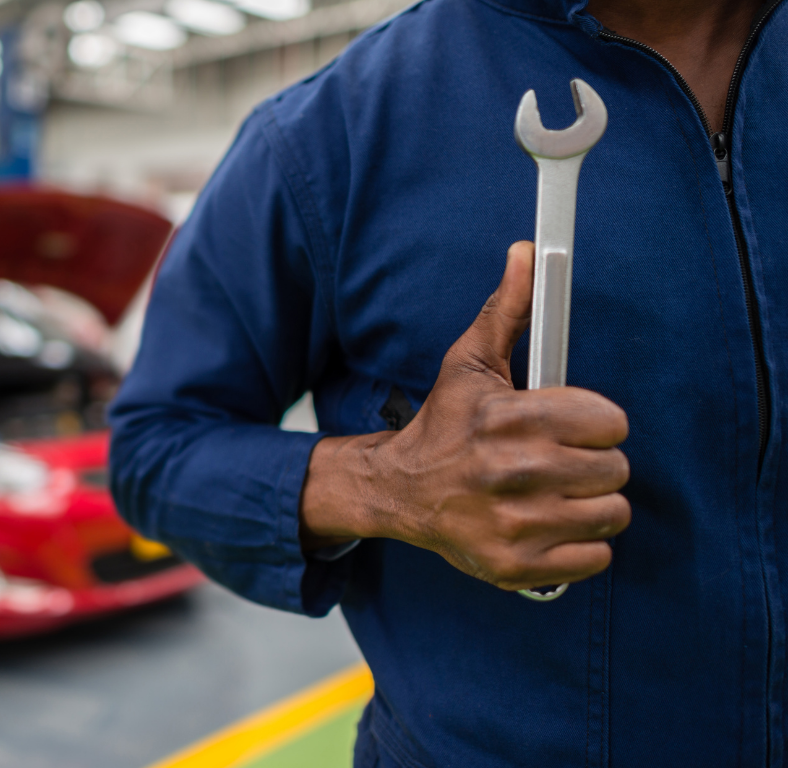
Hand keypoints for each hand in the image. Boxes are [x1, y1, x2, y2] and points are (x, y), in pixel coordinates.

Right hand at [301, 241, 630, 591]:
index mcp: (509, 419)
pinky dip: (580, 548)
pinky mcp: (516, 565)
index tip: (571, 428)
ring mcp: (514, 524)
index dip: (595, 424)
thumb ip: (508, 310)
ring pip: (611, 514)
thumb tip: (527, 253)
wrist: (399, 492)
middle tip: (559, 463)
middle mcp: (512, 473)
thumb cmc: (445, 426)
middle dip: (593, 465)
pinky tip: (548, 526)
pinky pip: (595, 558)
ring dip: (590, 506)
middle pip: (616, 470)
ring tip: (556, 495)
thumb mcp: (470, 364)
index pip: (610, 423)